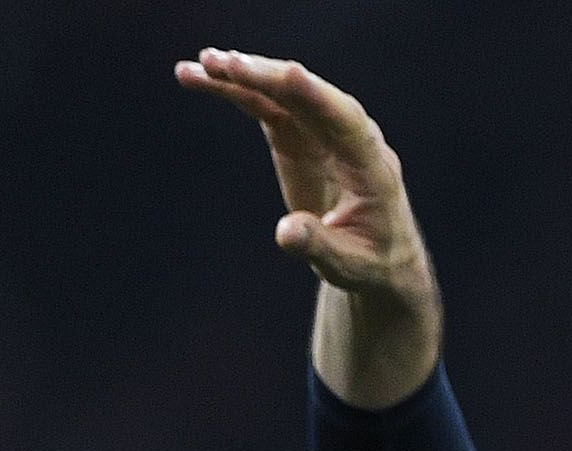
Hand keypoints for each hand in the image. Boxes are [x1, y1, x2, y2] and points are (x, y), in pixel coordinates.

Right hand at [177, 49, 442, 408]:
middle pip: (306, 96)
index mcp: (371, 164)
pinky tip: (196, 78)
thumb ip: (318, 246)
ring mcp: (318, 131)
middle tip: (225, 64)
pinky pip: (261, 104)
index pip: (345, 120)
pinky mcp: (295, 135)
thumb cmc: (369, 262)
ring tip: (200, 65)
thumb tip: (286, 233)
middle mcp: (346, 137)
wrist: (374, 257)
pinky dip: (230, 91)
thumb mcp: (348, 265)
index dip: (317, 96)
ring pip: (279, 94)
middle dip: (267, 78)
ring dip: (241, 76)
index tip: (289, 73)